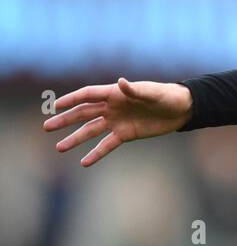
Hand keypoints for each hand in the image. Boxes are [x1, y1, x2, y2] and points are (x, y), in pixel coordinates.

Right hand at [43, 78, 193, 166]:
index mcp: (115, 93)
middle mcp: (112, 107)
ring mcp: (117, 121)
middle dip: (65, 120)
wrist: (182, 110)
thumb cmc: (167, 96)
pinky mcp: (126, 134)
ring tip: (59, 148)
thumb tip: (121, 82)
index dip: (71, 100)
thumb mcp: (152, 93)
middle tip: (47, 127)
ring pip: (91, 131)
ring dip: (75, 139)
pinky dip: (96, 153)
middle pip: (83, 114)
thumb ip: (135, 90)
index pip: (87, 95)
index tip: (54, 106)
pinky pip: (107, 145)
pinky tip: (84, 162)